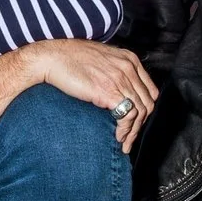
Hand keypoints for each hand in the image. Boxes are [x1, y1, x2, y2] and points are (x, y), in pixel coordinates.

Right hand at [11, 38, 157, 151]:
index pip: (149, 90)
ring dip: (133, 131)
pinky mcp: (109, 92)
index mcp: (129, 59)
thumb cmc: (70, 58)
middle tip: (130, 137)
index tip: (136, 121)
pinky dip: (125, 130)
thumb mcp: (101, 59)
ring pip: (140, 112)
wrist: (52, 58)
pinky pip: (128, 116)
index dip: (144, 109)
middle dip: (140, 124)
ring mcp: (120, 79)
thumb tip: (119, 91)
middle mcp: (128, 68)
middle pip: (147, 103)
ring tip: (124, 142)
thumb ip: (115, 70)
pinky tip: (118, 136)